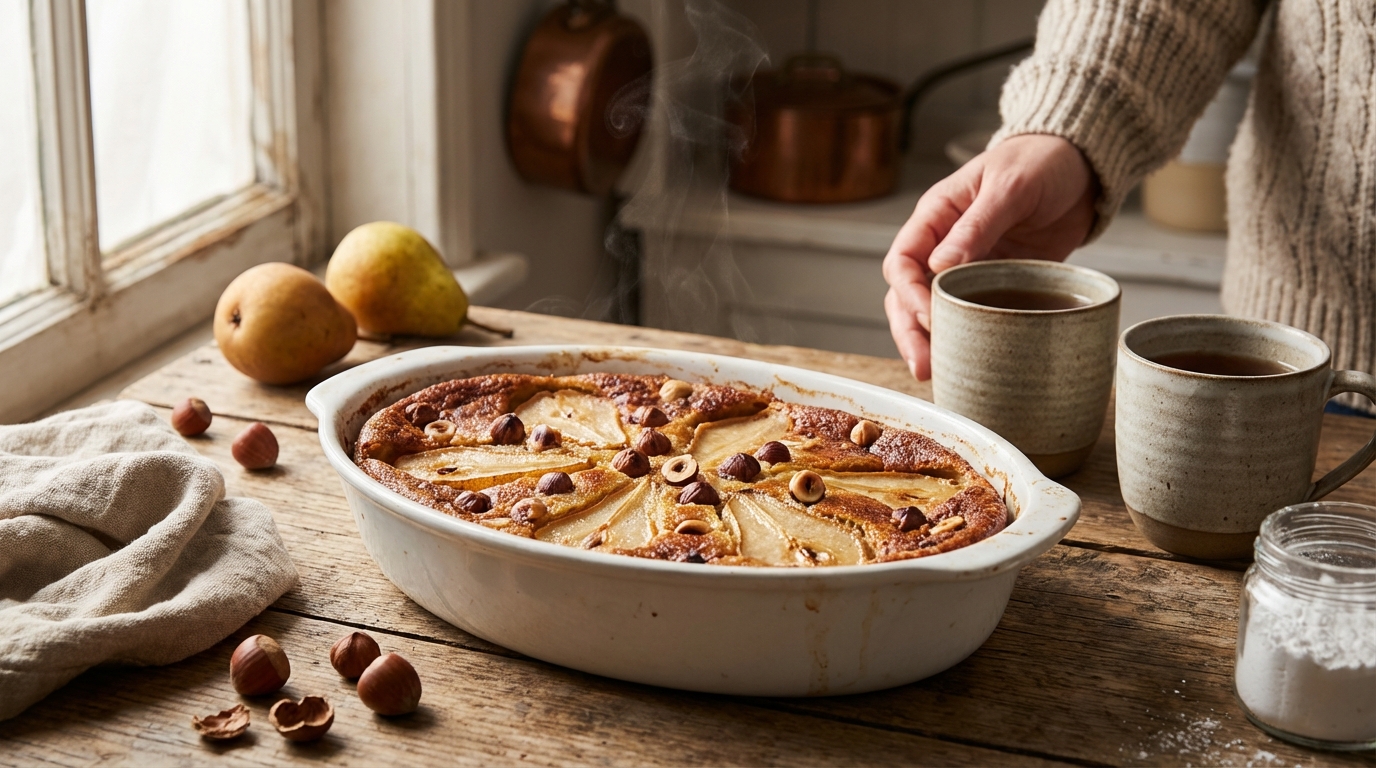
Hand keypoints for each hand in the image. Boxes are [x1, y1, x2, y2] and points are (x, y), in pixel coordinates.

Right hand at [882, 134, 1096, 379]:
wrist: (1081, 166)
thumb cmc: (1039, 162)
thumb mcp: (1009, 187)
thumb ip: (976, 225)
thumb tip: (938, 267)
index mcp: (936, 217)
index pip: (902, 261)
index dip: (908, 293)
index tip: (927, 317)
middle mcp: (943, 247)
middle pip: (906, 295)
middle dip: (909, 331)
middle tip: (923, 364)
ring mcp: (968, 269)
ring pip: (932, 311)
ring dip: (929, 341)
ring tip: (934, 373)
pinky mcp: (995, 285)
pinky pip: (971, 316)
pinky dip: (965, 339)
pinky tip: (966, 361)